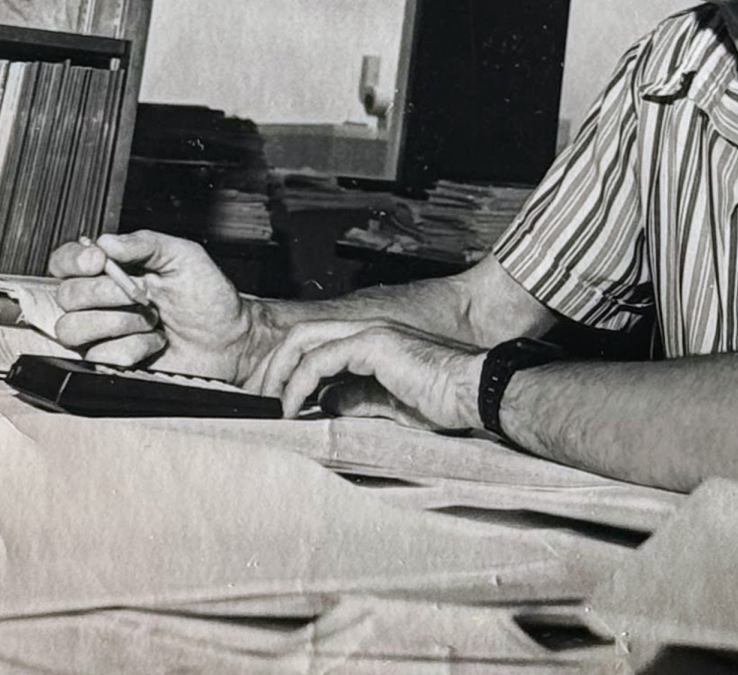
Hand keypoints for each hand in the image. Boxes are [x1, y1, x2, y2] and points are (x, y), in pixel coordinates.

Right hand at [48, 230, 256, 380]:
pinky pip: (99, 355)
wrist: (227, 339)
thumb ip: (145, 244)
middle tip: (143, 294)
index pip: (65, 262)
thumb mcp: (183, 256)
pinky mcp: (109, 362)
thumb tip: (106, 241)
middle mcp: (100, 300)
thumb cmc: (208, 295)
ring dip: (118, 322)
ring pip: (72, 328)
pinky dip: (133, 348)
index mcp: (112, 269)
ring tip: (152, 319)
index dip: (73, 261)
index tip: (98, 262)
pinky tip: (154, 342)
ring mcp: (102, 333)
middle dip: (105, 293)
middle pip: (66, 295)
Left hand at [243, 320, 484, 426]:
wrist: (475, 391)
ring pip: (304, 341)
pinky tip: (294, 406)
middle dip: (275, 366)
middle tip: (263, 399)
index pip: (315, 346)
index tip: (277, 401)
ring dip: (281, 373)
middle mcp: (366, 331)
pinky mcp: (373, 344)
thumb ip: (359, 399)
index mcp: (371, 343)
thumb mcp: (391, 405)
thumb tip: (328, 402)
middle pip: (301, 336)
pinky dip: (300, 382)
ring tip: (272, 404)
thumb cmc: (444, 399)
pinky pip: (321, 359)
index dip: (290, 371)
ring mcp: (369, 333)